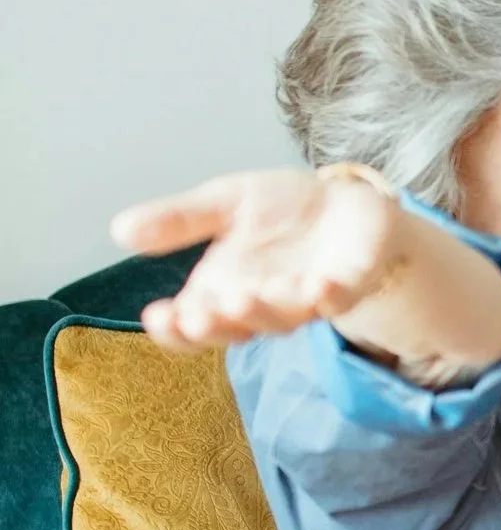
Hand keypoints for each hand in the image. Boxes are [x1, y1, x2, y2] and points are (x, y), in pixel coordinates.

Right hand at [111, 170, 403, 353]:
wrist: (344, 200)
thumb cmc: (279, 212)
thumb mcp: (222, 204)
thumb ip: (180, 221)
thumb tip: (120, 230)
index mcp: (223, 291)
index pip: (193, 324)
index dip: (175, 328)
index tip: (157, 316)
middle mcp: (264, 304)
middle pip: (237, 328)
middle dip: (217, 324)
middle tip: (198, 316)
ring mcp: (308, 299)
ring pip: (285, 318)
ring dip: (264, 311)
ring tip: (243, 298)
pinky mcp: (351, 284)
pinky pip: (341, 298)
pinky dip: (330, 296)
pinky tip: (319, 287)